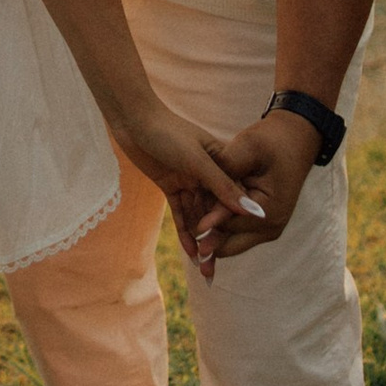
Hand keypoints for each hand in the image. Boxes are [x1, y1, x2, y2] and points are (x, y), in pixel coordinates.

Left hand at [113, 106, 265, 278]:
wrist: (133, 118)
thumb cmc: (168, 132)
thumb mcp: (198, 160)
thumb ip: (222, 186)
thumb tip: (251, 210)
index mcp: (222, 162)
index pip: (233, 198)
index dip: (231, 223)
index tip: (231, 248)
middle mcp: (209, 173)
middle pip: (216, 211)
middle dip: (216, 238)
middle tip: (216, 266)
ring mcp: (190, 180)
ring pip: (199, 215)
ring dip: (200, 239)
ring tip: (203, 266)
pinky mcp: (172, 185)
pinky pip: (181, 212)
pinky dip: (185, 231)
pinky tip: (189, 250)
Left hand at [175, 112, 319, 277]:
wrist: (293, 139)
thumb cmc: (272, 140)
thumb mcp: (249, 147)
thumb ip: (227, 169)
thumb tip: (206, 188)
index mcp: (269, 210)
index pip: (231, 222)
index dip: (210, 222)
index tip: (194, 229)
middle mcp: (269, 226)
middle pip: (230, 245)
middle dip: (208, 243)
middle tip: (189, 244)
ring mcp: (264, 227)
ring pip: (229, 244)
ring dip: (209, 240)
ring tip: (188, 241)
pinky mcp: (256, 223)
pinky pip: (231, 235)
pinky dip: (215, 234)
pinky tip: (193, 235)